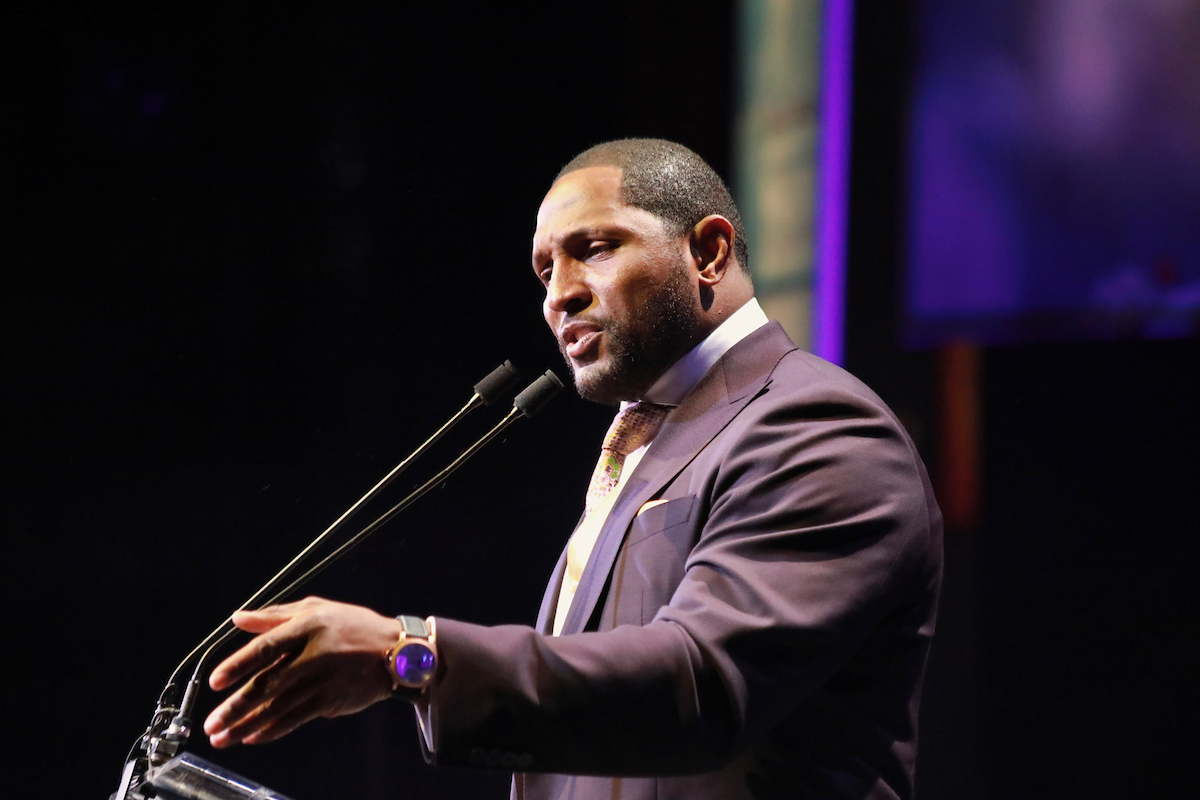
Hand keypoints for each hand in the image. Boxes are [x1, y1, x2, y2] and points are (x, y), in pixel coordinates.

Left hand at [203, 596, 402, 747]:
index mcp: (308, 626)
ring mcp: (323, 680)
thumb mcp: (317, 609)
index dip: (239, 665)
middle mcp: (314, 654)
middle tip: (211, 724)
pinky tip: (253, 737)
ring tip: (222, 737)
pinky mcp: (332, 700)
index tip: (215, 682)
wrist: (396, 652)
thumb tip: (238, 619)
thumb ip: (275, 615)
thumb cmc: (353, 626)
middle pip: (268, 684)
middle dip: (235, 707)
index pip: (266, 647)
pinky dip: (273, 730)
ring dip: (247, 725)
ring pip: (278, 707)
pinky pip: (297, 718)